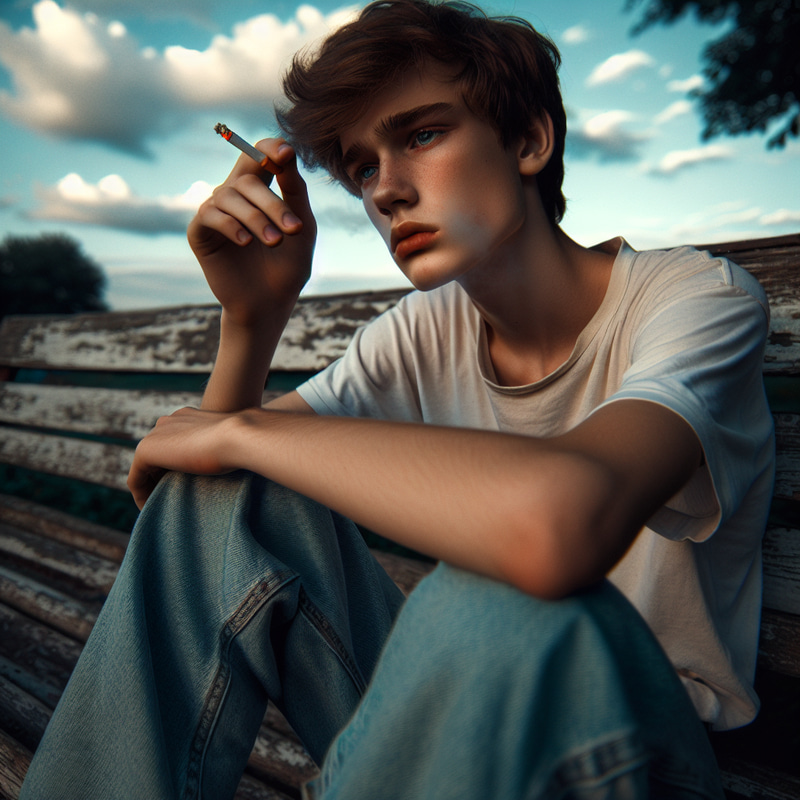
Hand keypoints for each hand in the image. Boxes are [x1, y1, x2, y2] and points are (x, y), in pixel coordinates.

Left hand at [127, 407, 243, 508]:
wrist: (240, 436)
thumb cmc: (245, 443)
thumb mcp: (233, 444)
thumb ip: (224, 448)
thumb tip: (235, 461)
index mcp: (188, 418)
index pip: (173, 444)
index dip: (174, 468)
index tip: (183, 488)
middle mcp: (168, 422)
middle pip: (156, 455)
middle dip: (160, 477)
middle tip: (170, 500)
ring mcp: (155, 434)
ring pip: (144, 467)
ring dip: (150, 487)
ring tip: (161, 507)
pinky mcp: (146, 450)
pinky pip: (136, 478)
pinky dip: (141, 495)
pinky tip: (152, 510)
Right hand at [188, 138, 316, 328]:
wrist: (269, 304)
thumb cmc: (288, 266)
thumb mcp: (303, 228)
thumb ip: (296, 192)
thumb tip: (287, 153)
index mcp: (259, 190)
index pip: (258, 154)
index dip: (270, 148)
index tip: (287, 154)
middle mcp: (233, 195)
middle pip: (247, 177)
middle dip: (273, 202)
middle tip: (294, 230)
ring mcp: (214, 212)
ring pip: (229, 196)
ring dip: (256, 218)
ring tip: (275, 243)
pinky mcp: (199, 233)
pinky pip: (210, 215)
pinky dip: (231, 225)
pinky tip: (246, 242)